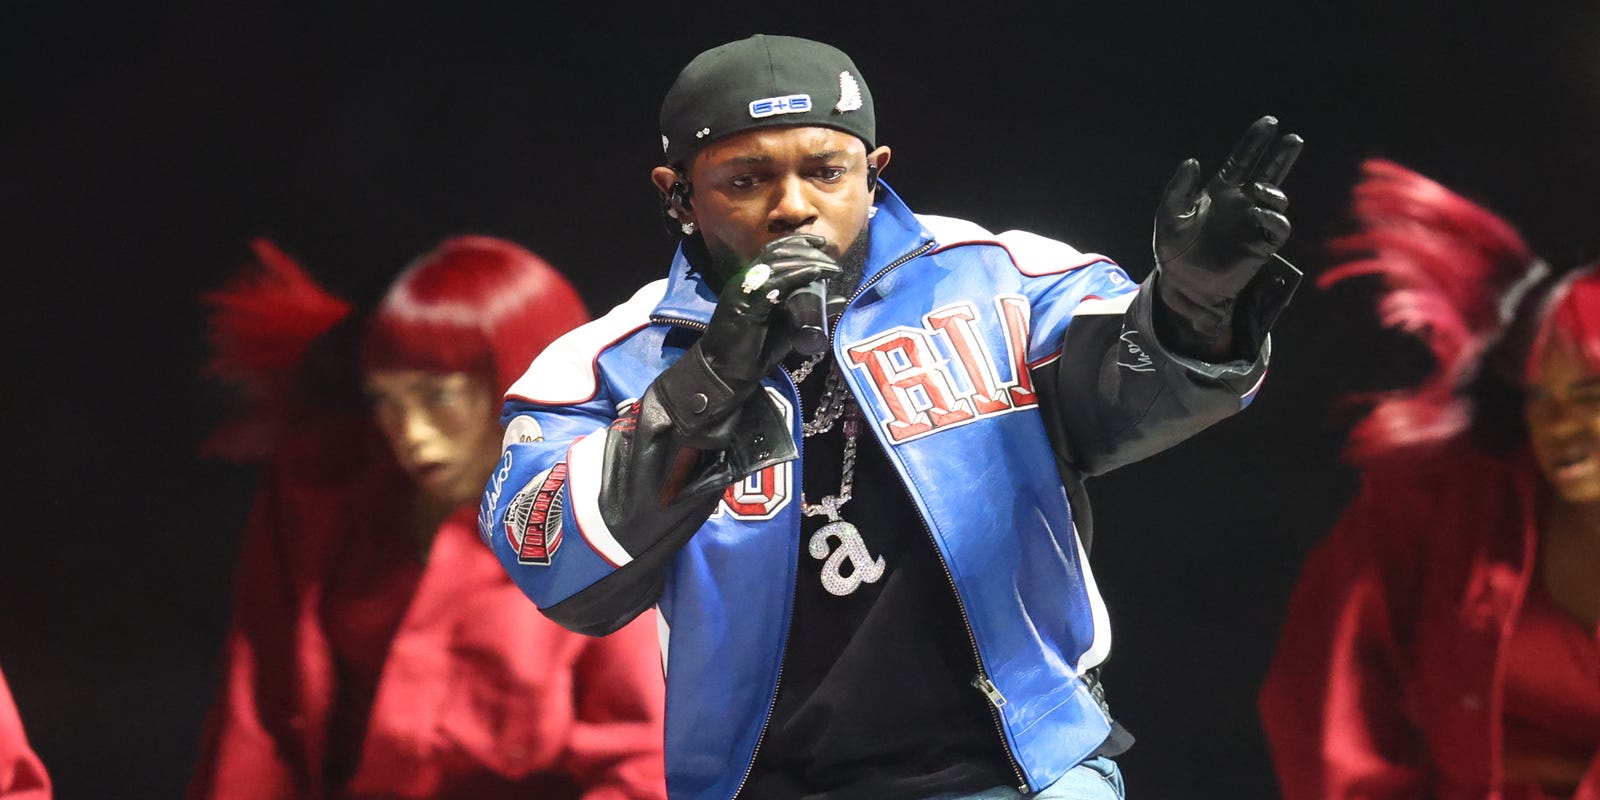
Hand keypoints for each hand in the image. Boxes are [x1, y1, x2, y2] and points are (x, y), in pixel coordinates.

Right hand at [699, 234, 840, 390]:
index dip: (797, 242)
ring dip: (807, 260)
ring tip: (830, 266)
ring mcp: (743, 289)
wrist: (727, 372)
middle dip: (805, 247)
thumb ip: (809, 312)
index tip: (822, 244)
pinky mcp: (745, 302)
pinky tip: (814, 273)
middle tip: (829, 251)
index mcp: (751, 281)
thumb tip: (840, 298)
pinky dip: (797, 275)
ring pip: (777, 263)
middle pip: (777, 251)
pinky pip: (774, 283)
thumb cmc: (755, 351)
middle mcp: (745, 279)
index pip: (773, 251)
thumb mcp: (789, 328)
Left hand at [1154, 115, 1302, 294]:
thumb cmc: (1173, 251)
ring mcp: (1252, 224)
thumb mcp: (1168, 215)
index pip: (1242, 161)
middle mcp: (1241, 204)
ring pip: (1277, 199)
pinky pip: (1277, 228)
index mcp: (1220, 192)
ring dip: (1273, 191)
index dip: (1254, 142)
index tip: (1268, 123)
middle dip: (1280, 156)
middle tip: (1293, 138)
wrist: (1182, 285)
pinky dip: (1274, 217)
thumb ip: (1178, 188)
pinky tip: (1260, 212)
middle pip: (1268, 173)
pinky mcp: (1260, 245)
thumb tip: (1192, 161)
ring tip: (1260, 188)